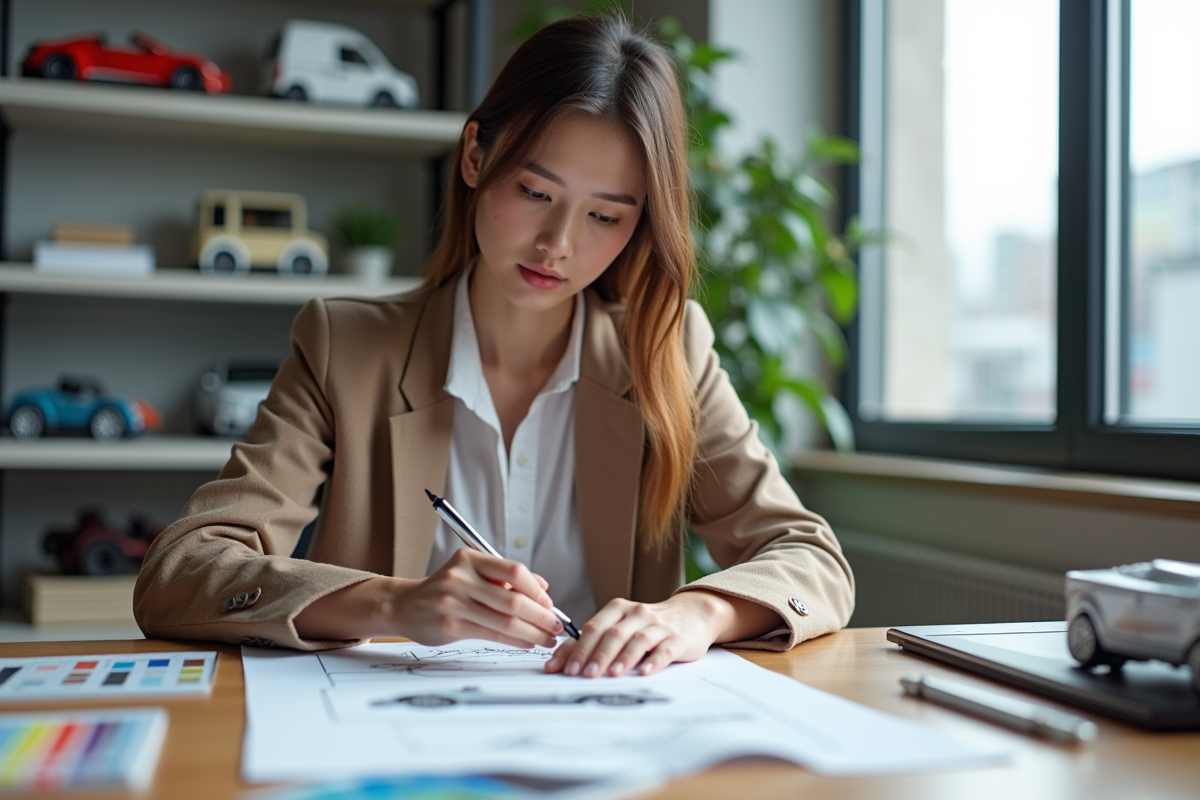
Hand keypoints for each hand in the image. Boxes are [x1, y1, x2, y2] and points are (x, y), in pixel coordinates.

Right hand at [393, 548, 563, 647]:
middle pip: (513, 600)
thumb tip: (543, 587)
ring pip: (505, 621)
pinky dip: (515, 640)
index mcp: (470, 558)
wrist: (403, 605)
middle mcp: (461, 577)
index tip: (549, 604)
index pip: (514, 571)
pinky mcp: (450, 625)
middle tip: (557, 626)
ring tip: (547, 638)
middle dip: (541, 616)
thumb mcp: (471, 572)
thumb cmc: (444, 589)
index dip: (537, 590)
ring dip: (533, 632)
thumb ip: (504, 577)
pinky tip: (527, 642)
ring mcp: (453, 602)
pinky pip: (492, 635)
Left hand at [544, 592, 726, 677]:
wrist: (692, 614)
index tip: (565, 669)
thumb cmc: (648, 625)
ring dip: (623, 658)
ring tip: (612, 675)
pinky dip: (654, 660)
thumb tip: (557, 664)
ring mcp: (658, 626)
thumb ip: (591, 642)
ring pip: (638, 640)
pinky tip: (645, 672)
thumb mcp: (620, 627)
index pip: (593, 627)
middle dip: (597, 654)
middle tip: (585, 674)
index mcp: (618, 609)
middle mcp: (637, 613)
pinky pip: (665, 649)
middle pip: (613, 633)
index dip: (578, 648)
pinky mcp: (678, 639)